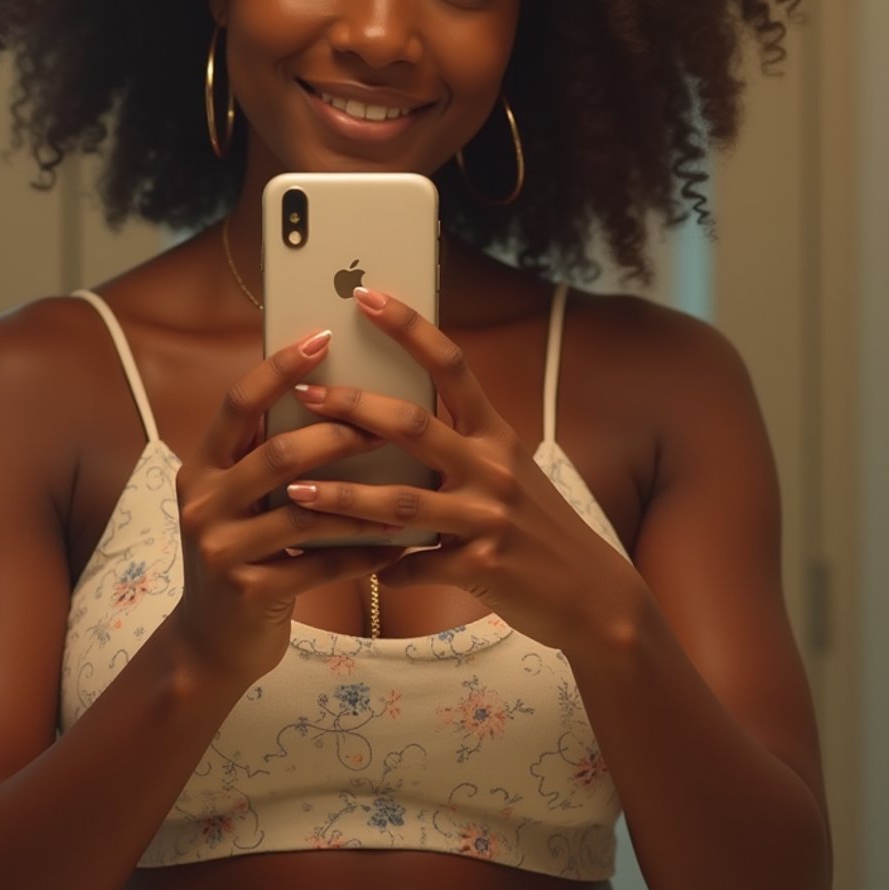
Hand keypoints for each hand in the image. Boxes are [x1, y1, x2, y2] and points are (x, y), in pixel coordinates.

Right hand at [171, 328, 402, 686]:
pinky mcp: (248, 592)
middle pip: (278, 453)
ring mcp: (222, 550)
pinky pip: (319, 565)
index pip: (239, 402)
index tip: (323, 337)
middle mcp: (203, 502)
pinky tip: (398, 545)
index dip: (280, 367)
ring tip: (407, 485)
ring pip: (304, 510)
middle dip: (339, 434)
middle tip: (386, 422)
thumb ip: (270, 453)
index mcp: (202, 466)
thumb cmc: (245, 552)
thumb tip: (340, 392)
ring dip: (362, 497)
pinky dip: (363, 552)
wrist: (211, 644)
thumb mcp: (241, 498)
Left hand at [286, 288, 638, 654]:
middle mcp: (493, 466)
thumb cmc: (538, 526)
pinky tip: (358, 568)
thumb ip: (459, 444)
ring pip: (401, 501)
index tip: (365, 296)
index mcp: (496, 433)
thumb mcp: (507, 470)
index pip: (450, 364)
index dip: (408, 326)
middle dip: (354, 407)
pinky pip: (417, 565)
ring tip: (295, 491)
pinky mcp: (482, 566)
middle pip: (413, 425)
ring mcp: (487, 517)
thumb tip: (391, 421)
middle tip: (307, 393)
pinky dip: (385, 568)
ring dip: (343, 496)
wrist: (593, 594)